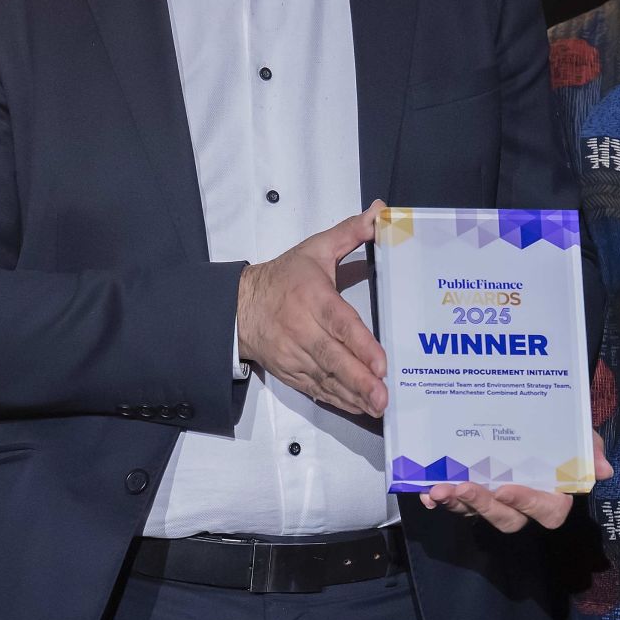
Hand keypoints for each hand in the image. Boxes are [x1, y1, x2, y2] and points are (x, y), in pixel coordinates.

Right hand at [236, 204, 386, 416]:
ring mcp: (296, 355)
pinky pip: (317, 389)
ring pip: (327, 379)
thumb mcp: (315, 248)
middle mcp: (304, 331)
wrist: (236, 307)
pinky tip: (359, 408)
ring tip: (378, 408)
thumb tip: (381, 212)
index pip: (340, 324)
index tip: (381, 363)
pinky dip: (338, 400)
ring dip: (352, 395)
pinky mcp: (292, 372)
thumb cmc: (284, 278)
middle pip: (334, 359)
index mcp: (313, 299)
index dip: (360, 345)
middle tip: (383, 397)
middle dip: (360, 380)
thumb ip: (350, 232)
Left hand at [420, 432, 612, 532]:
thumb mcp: (581, 433)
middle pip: (506, 519)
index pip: (546, 511)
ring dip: (456, 504)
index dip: (527, 504)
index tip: (506, 488)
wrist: (534, 416)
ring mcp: (496, 501)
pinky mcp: (473, 494)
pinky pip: (456, 504)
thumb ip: (591, 449)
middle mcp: (523, 504)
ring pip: (477, 513)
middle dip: (482, 506)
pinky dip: (440, 499)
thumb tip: (605, 470)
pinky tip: (425, 491)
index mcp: (553, 495)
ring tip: (437, 490)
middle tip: (462, 487)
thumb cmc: (562, 431)